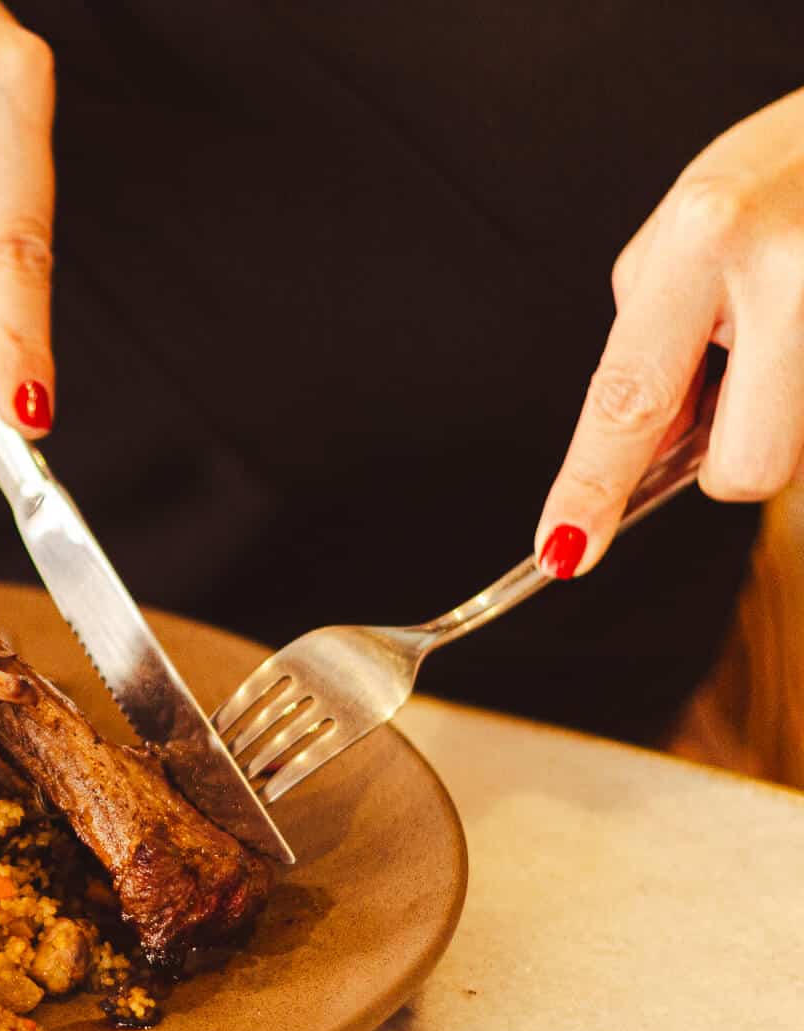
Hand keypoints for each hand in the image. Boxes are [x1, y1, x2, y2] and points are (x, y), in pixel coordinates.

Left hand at [537, 88, 803, 576]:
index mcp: (710, 236)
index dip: (592, 485)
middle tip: (737, 375)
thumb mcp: (687, 223)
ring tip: (788, 317)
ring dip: (779, 409)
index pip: (631, 397)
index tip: (564, 549)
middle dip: (732, 452)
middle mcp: (791, 275)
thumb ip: (654, 333)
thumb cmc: (785, 167)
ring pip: (797, 450)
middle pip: (748, 466)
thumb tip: (647, 440)